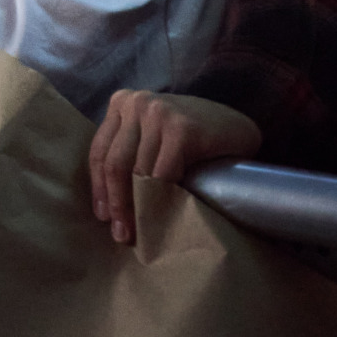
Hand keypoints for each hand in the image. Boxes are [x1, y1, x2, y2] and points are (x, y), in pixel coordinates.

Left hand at [88, 92, 262, 243]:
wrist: (236, 129)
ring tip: (142, 233)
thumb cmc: (191, 139)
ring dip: (139, 208)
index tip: (103, 217)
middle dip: (118, 204)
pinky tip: (163, 217)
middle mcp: (137, 102)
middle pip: (115, 163)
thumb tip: (108, 206)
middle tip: (122, 234)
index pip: (101, 152)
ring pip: (138, 172)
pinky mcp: (181, 129)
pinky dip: (161, 199)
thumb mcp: (150, 138)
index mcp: (122, 102)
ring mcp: (159, 112)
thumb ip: (129, 154)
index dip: (100, 189)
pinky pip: (163, 174)